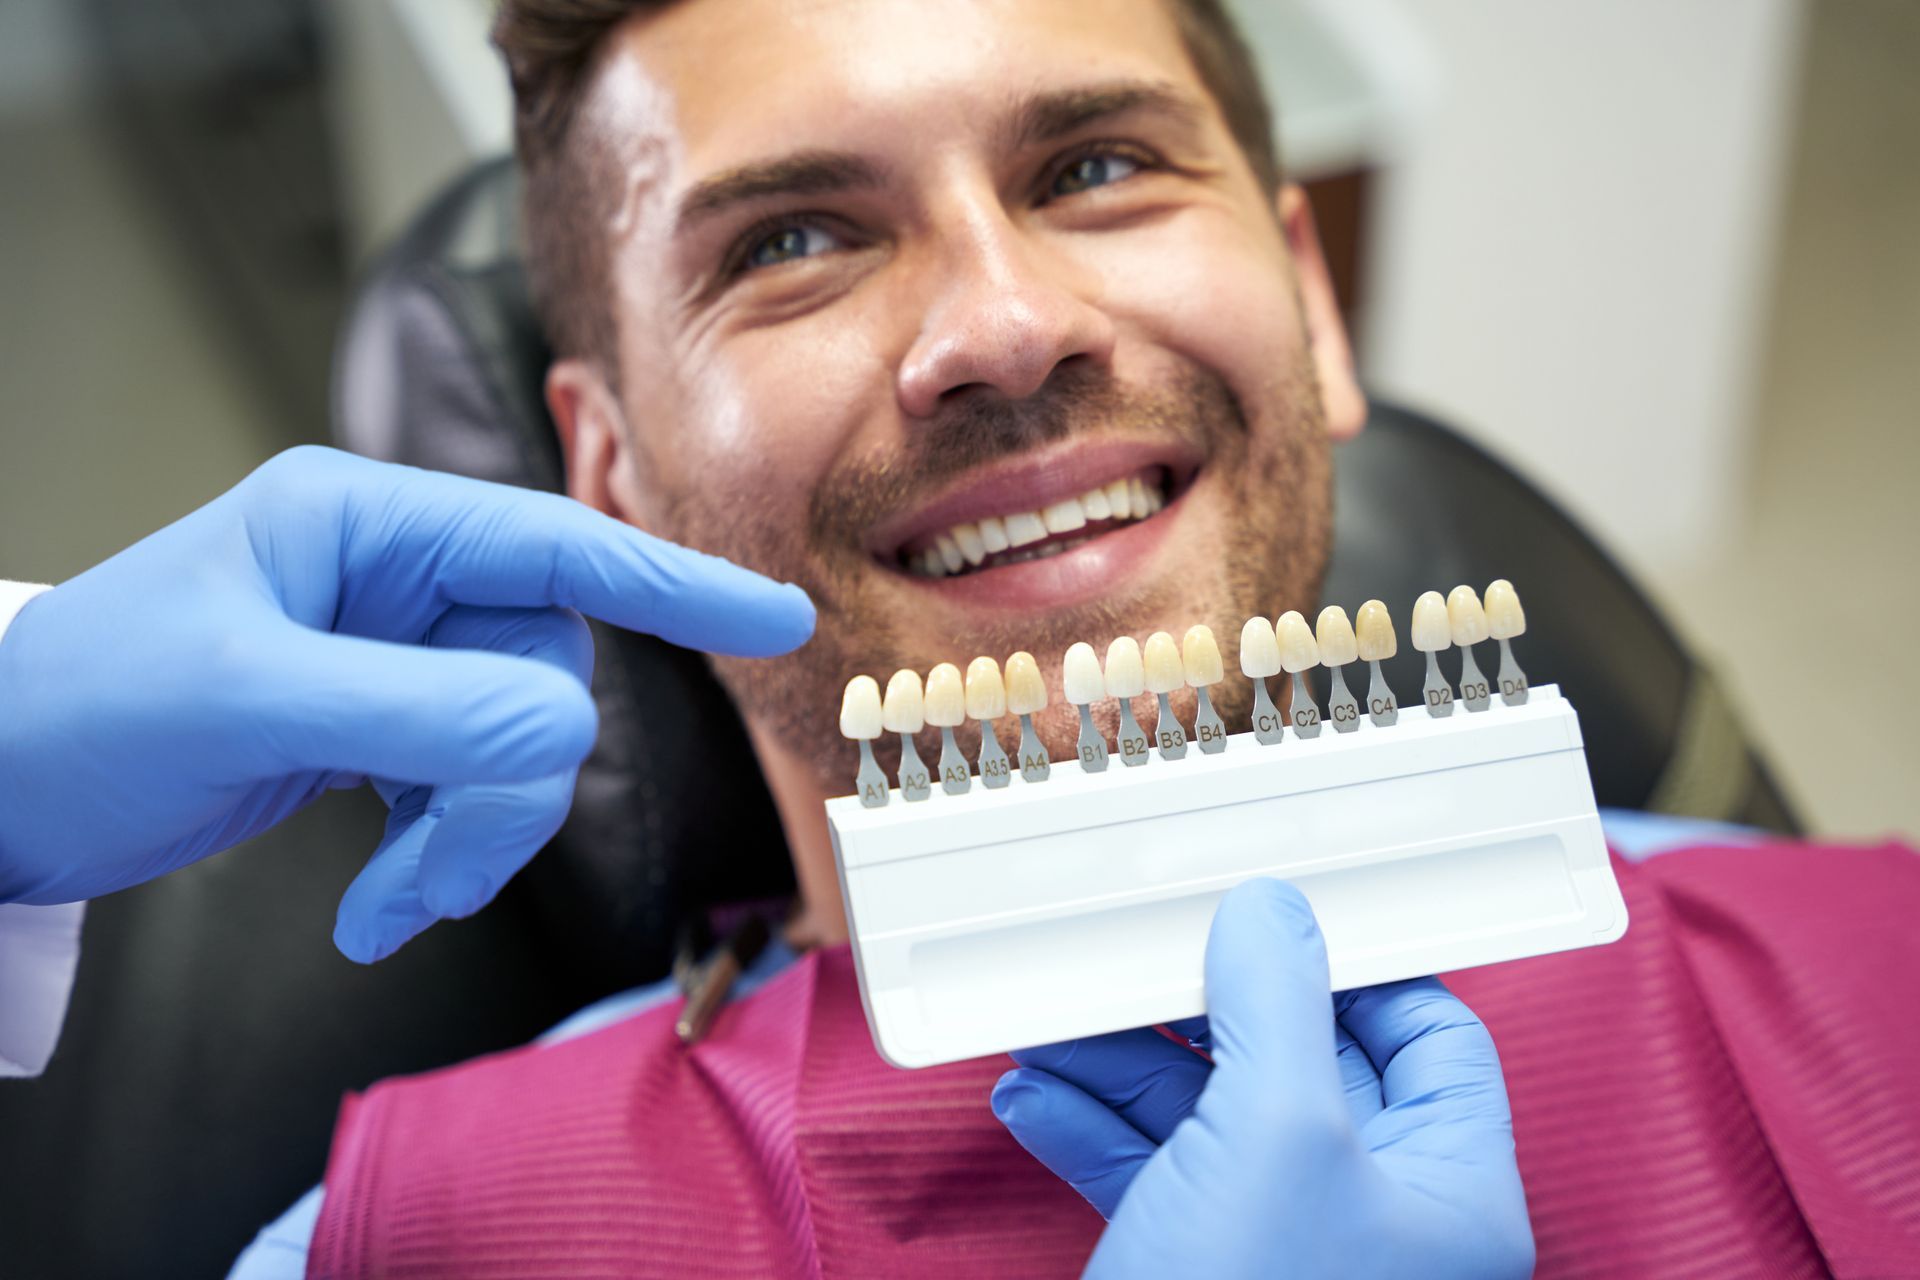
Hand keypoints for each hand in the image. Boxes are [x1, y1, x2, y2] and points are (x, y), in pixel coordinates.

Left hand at [0, 446, 812, 960]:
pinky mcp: (378, 730)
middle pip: (541, 677)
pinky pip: (469, 790)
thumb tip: (557, 740)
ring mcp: (389, 658)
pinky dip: (439, 856)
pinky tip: (380, 900)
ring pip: (516, 748)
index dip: (670, 587)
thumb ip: (418, 713)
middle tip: (432, 868)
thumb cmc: (78, 708)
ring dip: (470, 839)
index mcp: (364, 523)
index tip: (772, 622)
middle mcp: (392, 580)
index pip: (551, 546)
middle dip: (505, 788)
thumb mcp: (246, 699)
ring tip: (390, 900)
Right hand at [992, 879, 1532, 1278]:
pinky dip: (1094, 1132)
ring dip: (1125, 1063)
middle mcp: (1373, 1218)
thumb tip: (1271, 911)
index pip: (1432, 1038)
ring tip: (1051, 1023)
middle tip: (1138, 952)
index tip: (1275, 914)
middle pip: (1299, 1065)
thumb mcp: (1275, 1136)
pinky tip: (1035, 1100)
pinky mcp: (1201, 1273)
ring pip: (1212, 1118)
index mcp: (1445, 1190)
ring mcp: (1283, 1250)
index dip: (1357, 967)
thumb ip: (1277, 1004)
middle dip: (1202, 1008)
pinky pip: (1156, 1177)